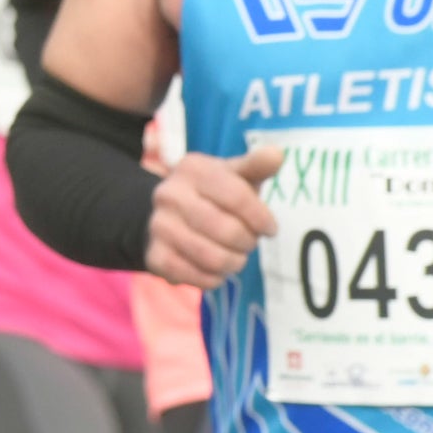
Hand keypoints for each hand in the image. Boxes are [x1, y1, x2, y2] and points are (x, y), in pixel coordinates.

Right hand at [148, 145, 282, 288]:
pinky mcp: (155, 257)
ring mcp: (158, 226)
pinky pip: (196, 277)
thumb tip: (277, 154)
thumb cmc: (214, 194)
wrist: (167, 215)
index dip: (261, 218)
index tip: (269, 228)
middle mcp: (169, 194)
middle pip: (227, 230)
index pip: (238, 197)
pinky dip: (214, 278)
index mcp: (193, 169)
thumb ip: (256, 165)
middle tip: (249, 242)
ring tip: (236, 257)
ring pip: (212, 257)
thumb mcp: (234, 175)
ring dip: (234, 262)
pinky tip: (216, 269)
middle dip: (248, 242)